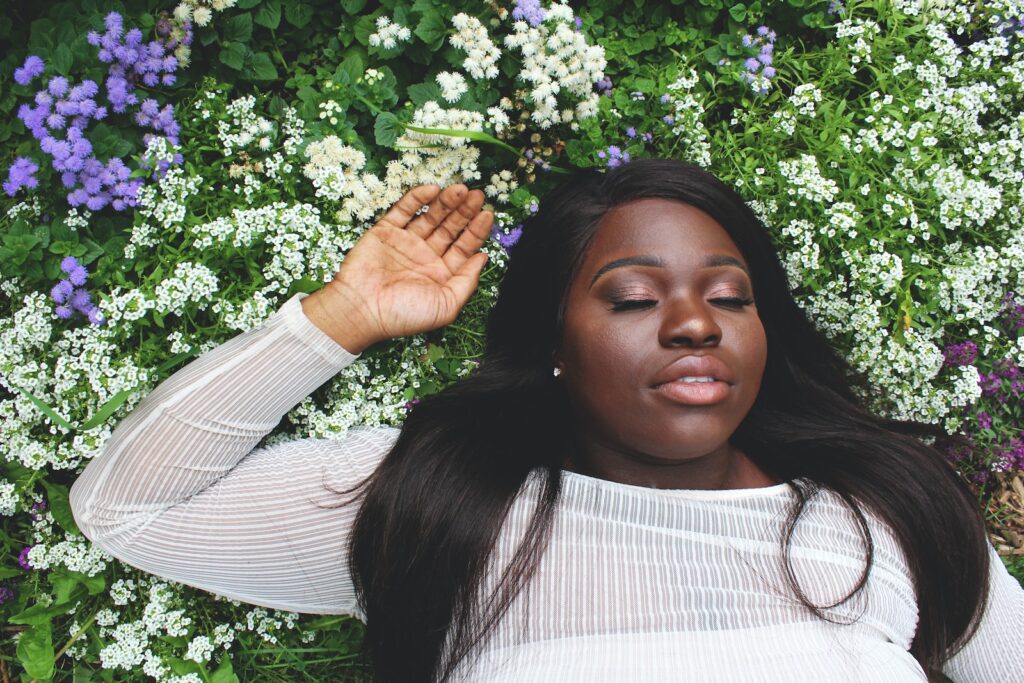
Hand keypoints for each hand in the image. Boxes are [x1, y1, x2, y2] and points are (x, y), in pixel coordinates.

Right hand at [304, 184, 493, 352]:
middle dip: (464, 212)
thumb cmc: (404, 314)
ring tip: (461, 189)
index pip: (463, 248)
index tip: (488, 215)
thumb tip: (483, 258)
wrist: (361, 310)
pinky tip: (433, 190)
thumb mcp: (446, 305)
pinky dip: (417, 199)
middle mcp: (425, 257)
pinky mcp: (385, 232)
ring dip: (446, 202)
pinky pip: (403, 211)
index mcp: (441, 274)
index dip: (476, 231)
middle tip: (478, 195)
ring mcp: (405, 243)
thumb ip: (467, 281)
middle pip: (450, 228)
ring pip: (430, 216)